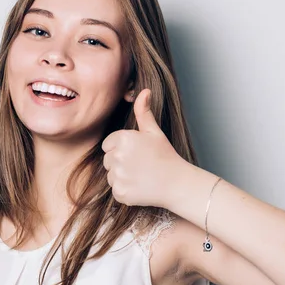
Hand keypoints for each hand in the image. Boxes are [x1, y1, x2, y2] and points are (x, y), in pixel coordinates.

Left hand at [101, 89, 188, 206]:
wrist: (177, 183)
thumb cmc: (165, 155)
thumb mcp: (154, 132)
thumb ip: (144, 112)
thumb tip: (144, 91)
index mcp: (123, 139)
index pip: (108, 144)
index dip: (121, 148)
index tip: (137, 153)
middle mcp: (117, 157)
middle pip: (107, 160)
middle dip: (120, 162)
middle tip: (140, 165)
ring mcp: (118, 176)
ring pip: (110, 175)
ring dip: (122, 176)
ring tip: (141, 175)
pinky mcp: (120, 193)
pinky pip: (115, 189)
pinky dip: (125, 190)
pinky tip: (140, 186)